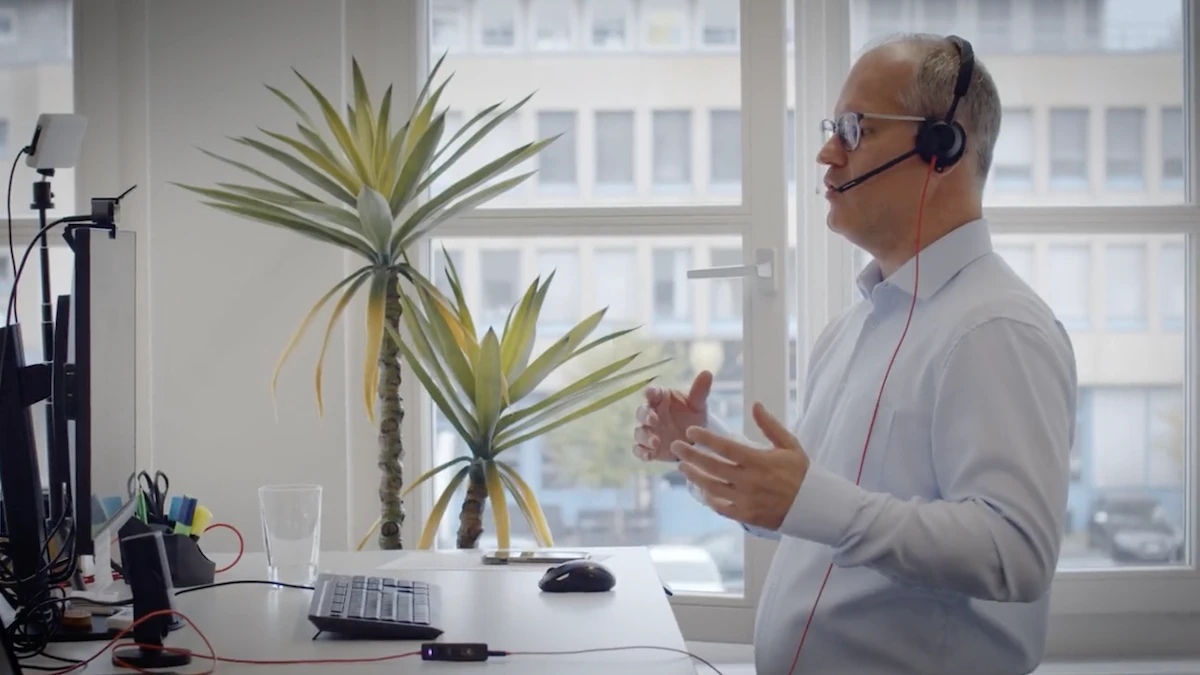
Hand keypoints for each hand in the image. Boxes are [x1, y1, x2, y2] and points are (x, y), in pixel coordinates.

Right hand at [632, 371, 712, 461]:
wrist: (694, 439)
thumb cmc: (692, 415)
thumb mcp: (698, 404)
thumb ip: (700, 391)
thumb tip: (708, 372)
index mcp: (660, 398)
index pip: (652, 392)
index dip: (650, 392)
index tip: (650, 393)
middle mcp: (651, 413)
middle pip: (641, 412)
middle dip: (645, 416)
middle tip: (653, 420)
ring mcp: (648, 431)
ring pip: (639, 432)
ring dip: (644, 436)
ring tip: (655, 442)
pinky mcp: (648, 447)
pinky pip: (639, 449)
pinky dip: (642, 452)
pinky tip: (650, 455)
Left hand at [671, 401, 809, 530]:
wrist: (813, 506)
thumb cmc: (800, 473)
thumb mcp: (790, 445)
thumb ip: (770, 425)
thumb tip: (755, 404)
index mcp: (759, 461)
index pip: (725, 447)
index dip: (705, 438)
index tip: (690, 431)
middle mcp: (749, 480)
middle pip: (712, 466)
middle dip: (690, 455)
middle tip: (675, 446)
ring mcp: (746, 500)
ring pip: (712, 487)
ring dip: (694, 476)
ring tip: (682, 466)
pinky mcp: (746, 515)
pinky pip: (721, 507)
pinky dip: (709, 499)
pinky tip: (701, 490)